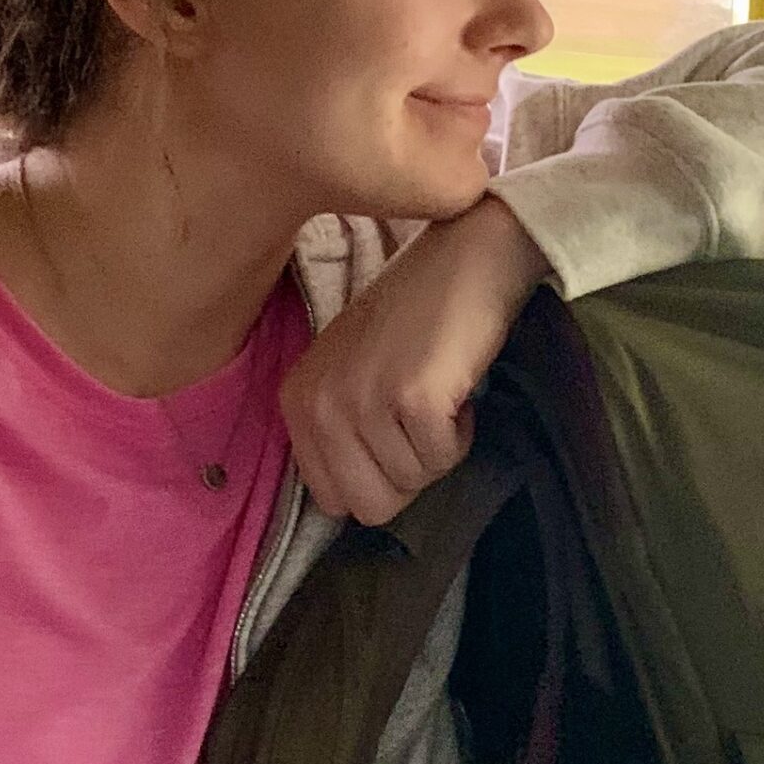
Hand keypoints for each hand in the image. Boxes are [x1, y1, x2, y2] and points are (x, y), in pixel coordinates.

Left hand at [280, 196, 549, 523]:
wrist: (467, 257)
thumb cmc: (416, 315)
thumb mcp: (349, 371)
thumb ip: (336, 429)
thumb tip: (351, 502)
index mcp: (296, 401)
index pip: (331, 500)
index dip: (376, 478)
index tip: (394, 432)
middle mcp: (319, 404)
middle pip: (370, 506)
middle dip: (408, 476)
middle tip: (421, 420)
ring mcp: (362, 401)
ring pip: (412, 483)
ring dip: (437, 446)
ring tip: (437, 389)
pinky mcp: (412, 399)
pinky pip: (444, 458)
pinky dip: (461, 432)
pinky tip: (455, 386)